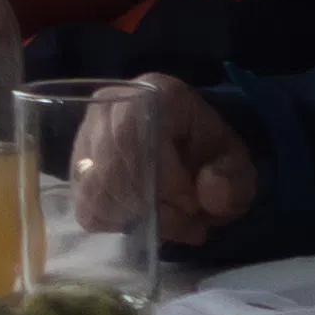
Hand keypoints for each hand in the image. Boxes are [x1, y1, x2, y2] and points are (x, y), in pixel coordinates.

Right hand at [77, 74, 259, 244]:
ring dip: (136, 217)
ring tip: (169, 222)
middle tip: (186, 221)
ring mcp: (86, 135)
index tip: (190, 203)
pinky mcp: (77, 167)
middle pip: (110, 166)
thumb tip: (209, 194)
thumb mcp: (237, 165)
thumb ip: (233, 179)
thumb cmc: (210, 156)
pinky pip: (86, 204)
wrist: (190, 156)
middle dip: (152, 206)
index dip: (160, 177)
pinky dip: (116, 222)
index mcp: (155, 93)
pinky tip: (142, 218)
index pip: (132, 131)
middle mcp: (109, 105)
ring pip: (95, 189)